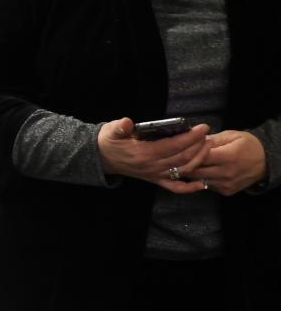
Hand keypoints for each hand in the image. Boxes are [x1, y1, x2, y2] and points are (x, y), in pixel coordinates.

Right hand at [97, 117, 211, 193]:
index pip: (172, 146)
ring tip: (208, 146)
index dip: (189, 137)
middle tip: (207, 133)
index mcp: (143, 153)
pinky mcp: (155, 180)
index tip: (202, 127)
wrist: (101, 158)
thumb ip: (119, 127)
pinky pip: (175, 187)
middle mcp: (152, 166)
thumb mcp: (111, 131)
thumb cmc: (109, 142)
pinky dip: (190, 188)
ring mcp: (154, 175)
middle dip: (198, 146)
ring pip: (183, 170)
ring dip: (199, 159)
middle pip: (182, 158)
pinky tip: (203, 183)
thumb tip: (126, 122)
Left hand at [181, 130, 266, 195]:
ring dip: (192, 173)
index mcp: (228, 157)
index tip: (182, 149)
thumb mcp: (231, 136)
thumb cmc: (247, 145)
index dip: (188, 153)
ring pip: (198, 180)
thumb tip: (192, 140)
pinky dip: (202, 179)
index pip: (199, 158)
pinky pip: (207, 186)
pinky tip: (203, 171)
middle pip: (195, 171)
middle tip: (180, 158)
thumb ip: (211, 139)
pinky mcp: (226, 191)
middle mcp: (226, 173)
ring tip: (189, 164)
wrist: (266, 161)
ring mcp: (226, 184)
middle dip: (185, 165)